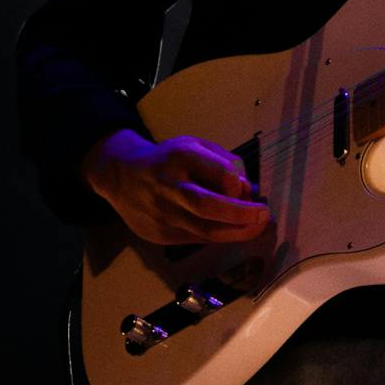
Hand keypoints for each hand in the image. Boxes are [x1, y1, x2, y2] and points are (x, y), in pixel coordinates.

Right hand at [81, 128, 271, 244]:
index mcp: (180, 157)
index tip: (247, 188)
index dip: (238, 183)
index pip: (219, 172)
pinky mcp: (159, 234)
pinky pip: (196, 239)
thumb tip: (247, 189)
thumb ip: (223, 162)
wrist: (120, 176)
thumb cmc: (168, 159)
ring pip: (204, 231)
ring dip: (236, 232)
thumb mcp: (194, 146)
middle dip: (241, 214)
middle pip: (208, 206)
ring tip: (256, 228)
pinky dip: (217, 236)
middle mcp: (169, 186)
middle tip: (263, 215)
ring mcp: (162, 213)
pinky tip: (230, 230)